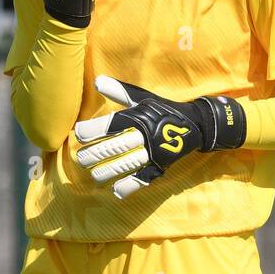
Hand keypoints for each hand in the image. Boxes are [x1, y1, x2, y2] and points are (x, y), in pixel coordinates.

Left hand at [73, 75, 246, 198]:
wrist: (195, 124)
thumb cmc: (163, 109)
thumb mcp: (144, 98)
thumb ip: (120, 92)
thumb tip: (97, 81)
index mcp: (140, 117)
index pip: (113, 124)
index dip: (94, 130)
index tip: (79, 133)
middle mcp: (146, 135)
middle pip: (118, 146)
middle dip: (97, 154)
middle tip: (80, 159)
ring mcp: (154, 152)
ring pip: (129, 163)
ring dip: (109, 171)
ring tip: (94, 176)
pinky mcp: (161, 166)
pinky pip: (145, 178)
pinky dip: (131, 186)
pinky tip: (116, 192)